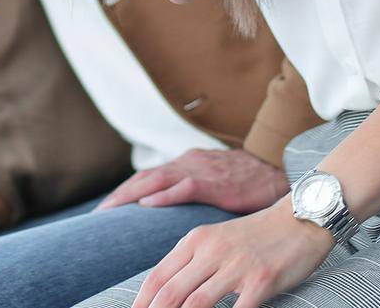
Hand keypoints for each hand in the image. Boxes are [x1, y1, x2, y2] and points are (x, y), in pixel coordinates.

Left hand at [96, 148, 289, 213]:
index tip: (106, 211)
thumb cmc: (249, 185)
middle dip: (120, 196)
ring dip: (132, 195)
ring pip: (158, 180)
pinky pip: (185, 187)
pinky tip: (148, 204)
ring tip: (112, 210)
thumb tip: (170, 215)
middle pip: (146, 178)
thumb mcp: (213, 186)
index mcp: (188, 165)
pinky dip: (165, 195)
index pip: (149, 178)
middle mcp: (190, 164)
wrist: (280, 173)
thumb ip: (191, 193)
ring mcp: (202, 171)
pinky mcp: (217, 183)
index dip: (126, 193)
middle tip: (99, 214)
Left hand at [131, 198, 332, 307]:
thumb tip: (164, 292)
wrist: (302, 219)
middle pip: (171, 293)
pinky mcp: (261, 280)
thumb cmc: (257, 235)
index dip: (141, 303)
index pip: (157, 277)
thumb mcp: (217, 239)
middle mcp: (212, 250)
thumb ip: (191, 261)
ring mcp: (237, 266)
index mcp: (197, 240)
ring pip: (196, 303)